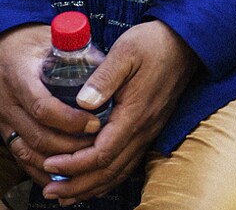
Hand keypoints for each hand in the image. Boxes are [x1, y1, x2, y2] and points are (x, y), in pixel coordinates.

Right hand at [0, 24, 100, 182]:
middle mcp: (6, 102)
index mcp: (19, 75)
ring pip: (28, 151)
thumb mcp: (50, 38)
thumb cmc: (27, 43)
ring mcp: (1, 120)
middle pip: (38, 135)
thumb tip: (110, 71)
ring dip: (58, 160)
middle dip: (70, 145)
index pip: (42, 107)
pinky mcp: (1, 131)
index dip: (70, 120)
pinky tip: (62, 173)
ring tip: (86, 159)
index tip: (95, 122)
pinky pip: (19, 157)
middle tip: (97, 144)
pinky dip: (40, 169)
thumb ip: (78, 52)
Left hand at [38, 20, 198, 201]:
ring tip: (65, 195)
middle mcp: (144, 129)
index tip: (50, 163)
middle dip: (77, 184)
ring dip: (90, 187)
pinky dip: (107, 178)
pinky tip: (92, 181)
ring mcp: (148, 131)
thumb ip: (104, 77)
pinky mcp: (149, 128)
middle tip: (49, 192)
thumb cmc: (154, 43)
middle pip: (109, 170)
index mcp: (135, 113)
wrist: (186, 41)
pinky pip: (127, 163)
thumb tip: (81, 103)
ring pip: (119, 171)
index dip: (74, 164)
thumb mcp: (126, 51)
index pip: (103, 152)